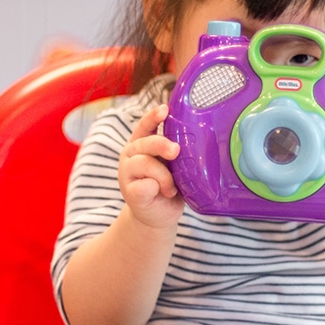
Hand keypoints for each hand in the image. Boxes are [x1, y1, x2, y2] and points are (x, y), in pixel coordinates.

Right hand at [119, 104, 183, 230]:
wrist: (158, 215)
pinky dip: (155, 188)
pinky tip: (161, 193)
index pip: (146, 125)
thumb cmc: (168, 186)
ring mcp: (127, 173)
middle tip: (176, 151)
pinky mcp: (130, 192)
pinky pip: (143, 186)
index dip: (154, 116)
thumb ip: (177, 153)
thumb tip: (197, 142)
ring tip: (171, 188)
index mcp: (143, 143)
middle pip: (146, 143)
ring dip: (164, 176)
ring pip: (145, 163)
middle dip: (162, 145)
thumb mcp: (174, 165)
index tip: (165, 109)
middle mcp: (132, 154)